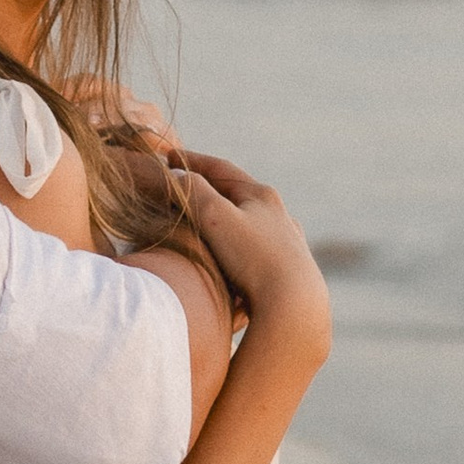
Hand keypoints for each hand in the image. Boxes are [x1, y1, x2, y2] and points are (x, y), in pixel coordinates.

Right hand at [168, 154, 332, 364]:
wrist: (295, 306)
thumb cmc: (254, 259)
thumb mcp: (215, 217)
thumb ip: (193, 192)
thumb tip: (176, 177)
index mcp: (262, 195)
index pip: (221, 169)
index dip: (192, 161)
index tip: (168, 156)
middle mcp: (279, 215)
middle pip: (237, 194)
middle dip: (209, 190)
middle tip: (182, 189)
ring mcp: (286, 243)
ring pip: (249, 223)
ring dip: (226, 220)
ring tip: (205, 224)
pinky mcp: (288, 271)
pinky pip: (257, 251)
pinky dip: (238, 246)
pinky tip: (235, 258)